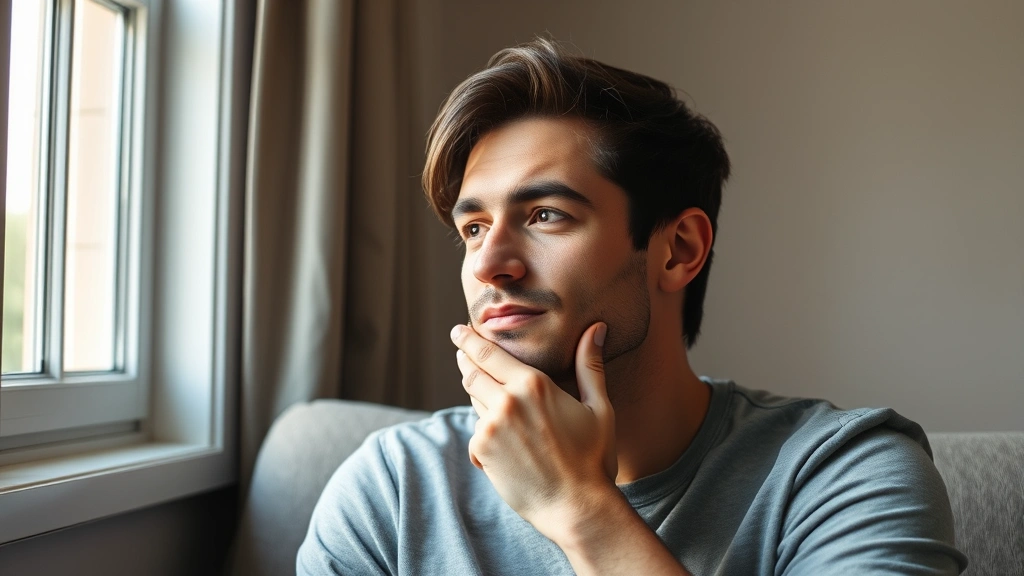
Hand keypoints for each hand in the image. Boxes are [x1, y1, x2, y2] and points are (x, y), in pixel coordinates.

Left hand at [450, 322, 616, 540]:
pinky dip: (484, 435)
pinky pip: (476, 433)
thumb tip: (596, 329)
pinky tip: (501, 446)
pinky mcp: (482, 451)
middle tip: (460, 352)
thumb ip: (590, 365)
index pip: (489, 353)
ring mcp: (490, 427)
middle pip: (471, 373)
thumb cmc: (593, 458)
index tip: (459, 331)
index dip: (469, 340)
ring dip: (479, 398)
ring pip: (474, 403)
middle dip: (464, 360)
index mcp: (533, 384)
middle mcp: (507, 401)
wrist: (576, 506)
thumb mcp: (598, 407)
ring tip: (491, 400)